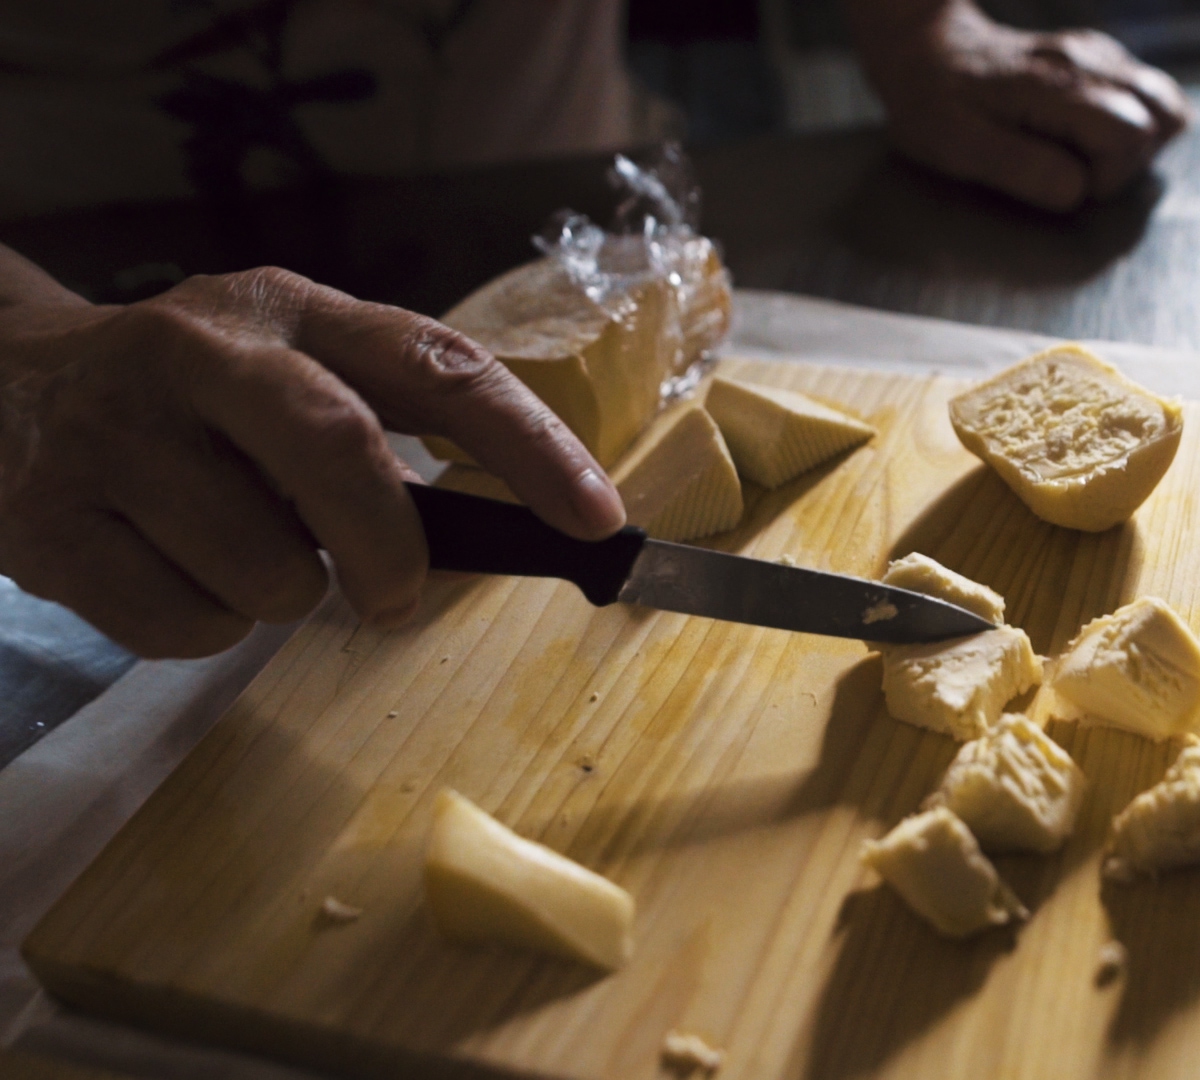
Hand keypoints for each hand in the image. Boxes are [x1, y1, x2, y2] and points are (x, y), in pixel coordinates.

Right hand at [0, 258, 625, 658]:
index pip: (439, 367)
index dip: (530, 447)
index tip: (597, 518)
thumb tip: (517, 525)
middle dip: (392, 548)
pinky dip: (202, 630)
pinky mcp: (47, 517)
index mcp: (290, 313)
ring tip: (235, 554)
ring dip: (281, 597)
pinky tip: (167, 573)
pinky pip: (182, 624)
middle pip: (342, 454)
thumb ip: (384, 427)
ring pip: (266, 568)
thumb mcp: (284, 374)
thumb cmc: (186, 401)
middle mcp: (202, 352)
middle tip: (398, 595)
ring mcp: (115, 432)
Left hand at [846, 0, 1192, 211]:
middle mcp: (1088, 62)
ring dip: (1142, 141)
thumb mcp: (959, 147)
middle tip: (1076, 169)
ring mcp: (1099, 56)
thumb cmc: (936, 104)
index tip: (1064, 184)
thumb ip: (1022, 169)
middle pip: (1160, 119)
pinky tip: (1095, 134)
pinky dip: (1138, 120)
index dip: (1106, 178)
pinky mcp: (1101, 58)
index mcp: (1057, 87)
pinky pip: (1149, 93)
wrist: (925, 50)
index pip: (1131, 137)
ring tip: (1093, 154)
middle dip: (1128, 163)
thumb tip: (1078, 191)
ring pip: (1165, 103)